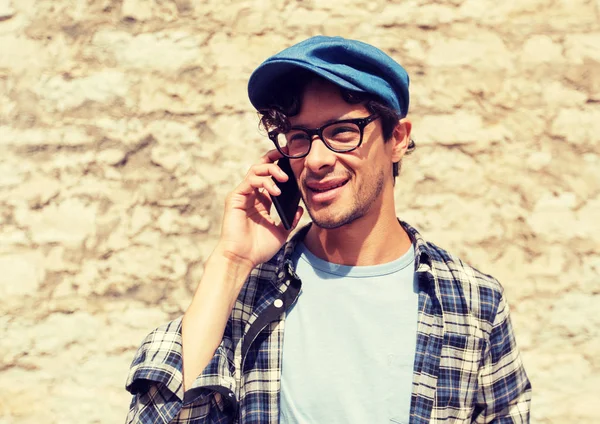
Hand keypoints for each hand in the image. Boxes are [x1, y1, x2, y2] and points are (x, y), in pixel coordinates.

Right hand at [214, 149, 302, 270]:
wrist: (243, 259)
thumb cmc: (259, 248)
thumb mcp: (282, 233)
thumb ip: (291, 220)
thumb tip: (300, 208)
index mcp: (262, 202)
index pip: (271, 178)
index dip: (281, 166)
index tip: (294, 159)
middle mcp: (252, 195)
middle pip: (261, 167)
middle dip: (274, 158)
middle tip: (289, 156)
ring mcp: (243, 195)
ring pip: (255, 170)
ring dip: (271, 170)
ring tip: (285, 178)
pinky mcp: (235, 198)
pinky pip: (250, 181)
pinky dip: (264, 182)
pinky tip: (276, 191)